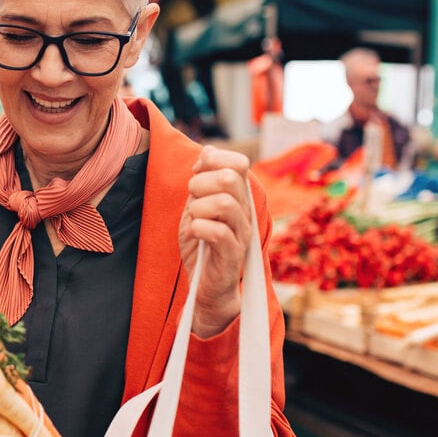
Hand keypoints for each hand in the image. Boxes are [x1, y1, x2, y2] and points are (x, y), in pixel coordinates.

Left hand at [180, 146, 254, 337]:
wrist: (205, 285)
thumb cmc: (202, 244)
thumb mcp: (198, 206)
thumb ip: (203, 180)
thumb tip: (208, 150)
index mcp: (238, 197)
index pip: (239, 162)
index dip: (213, 160)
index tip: (197, 175)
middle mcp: (245, 212)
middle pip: (231, 178)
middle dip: (201, 183)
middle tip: (192, 199)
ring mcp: (241, 234)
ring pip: (226, 203)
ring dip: (199, 207)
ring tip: (194, 218)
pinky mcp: (232, 255)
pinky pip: (218, 232)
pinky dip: (199, 227)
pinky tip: (194, 232)